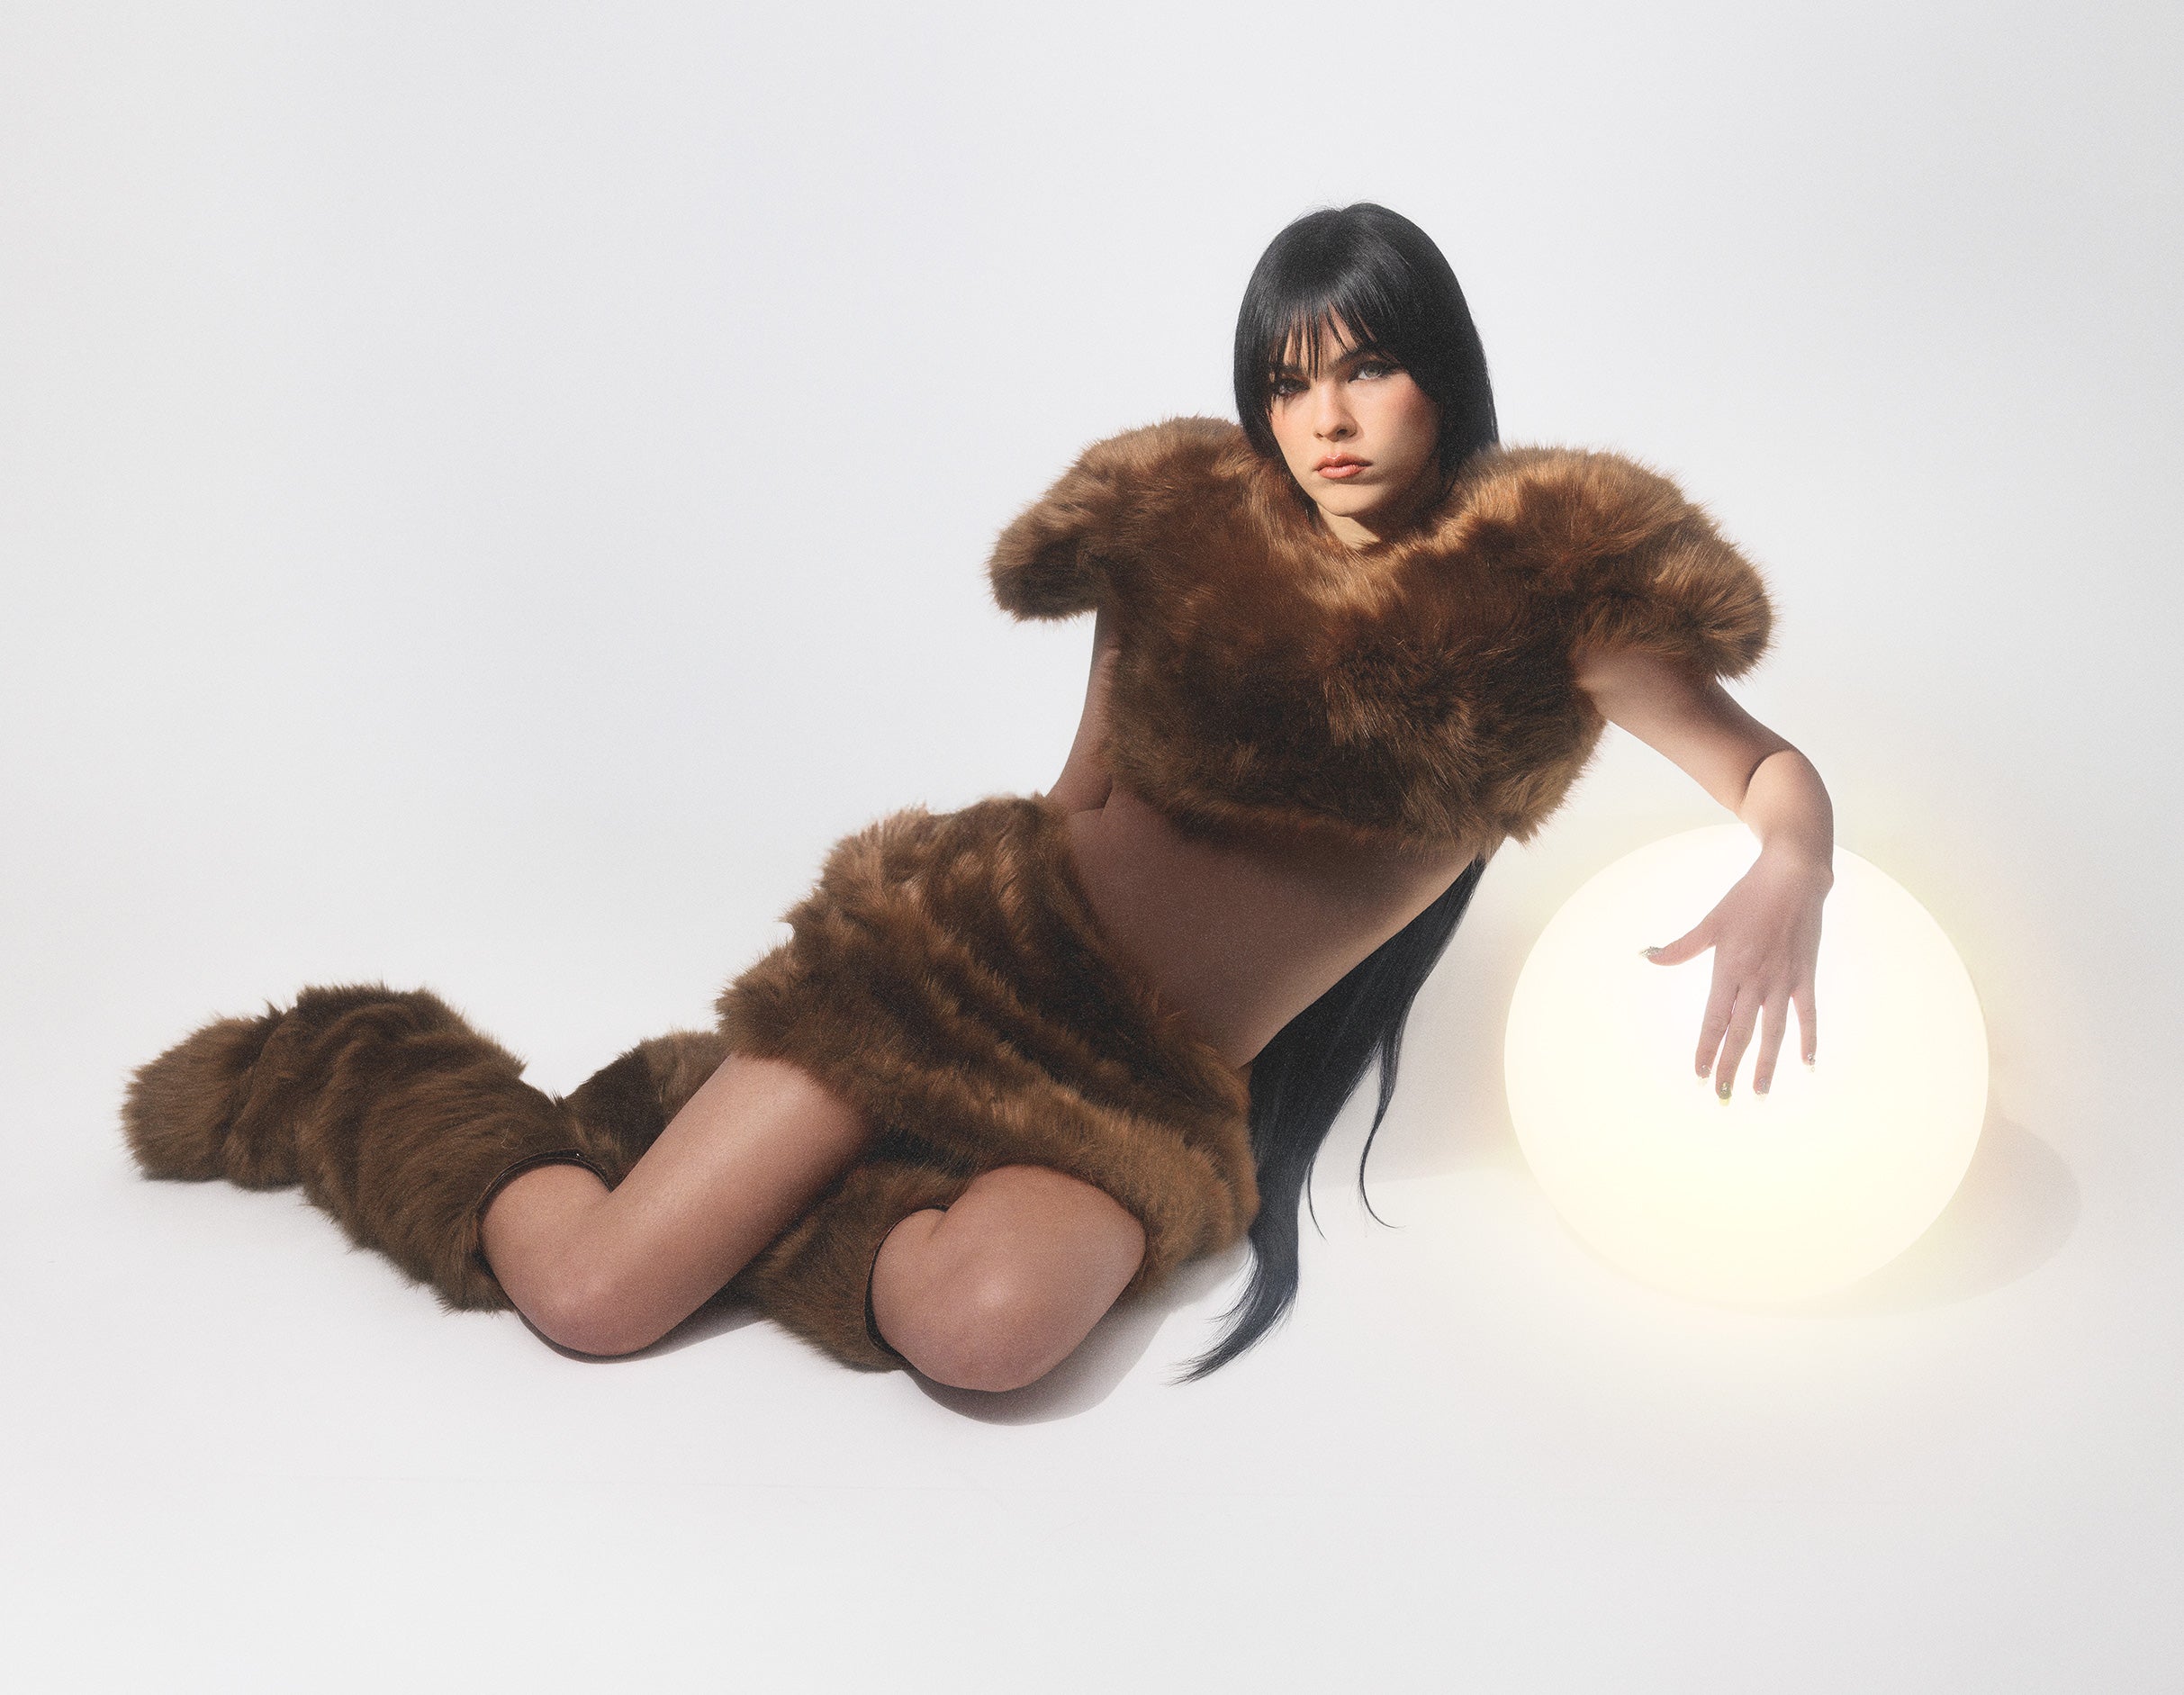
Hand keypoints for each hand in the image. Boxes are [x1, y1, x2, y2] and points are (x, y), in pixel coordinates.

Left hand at [1643, 846, 1828, 1098]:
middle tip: (1722, 1096)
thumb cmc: (1748, 897)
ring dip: (1765, 1064)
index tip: (1698, 1074)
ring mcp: (1783, 981)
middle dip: (1730, 1067)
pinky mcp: (1806, 976)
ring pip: (1772, 1033)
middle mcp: (1755, 981)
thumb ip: (1681, 947)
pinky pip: (1807, 1015)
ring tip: (1758, 1091)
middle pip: (1740, 1034)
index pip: (1713, 1020)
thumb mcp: (1711, 922)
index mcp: (1728, 969)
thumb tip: (1648, 957)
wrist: (1793, 876)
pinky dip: (1808, 1040)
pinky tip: (1806, 1064)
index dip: (1706, 1049)